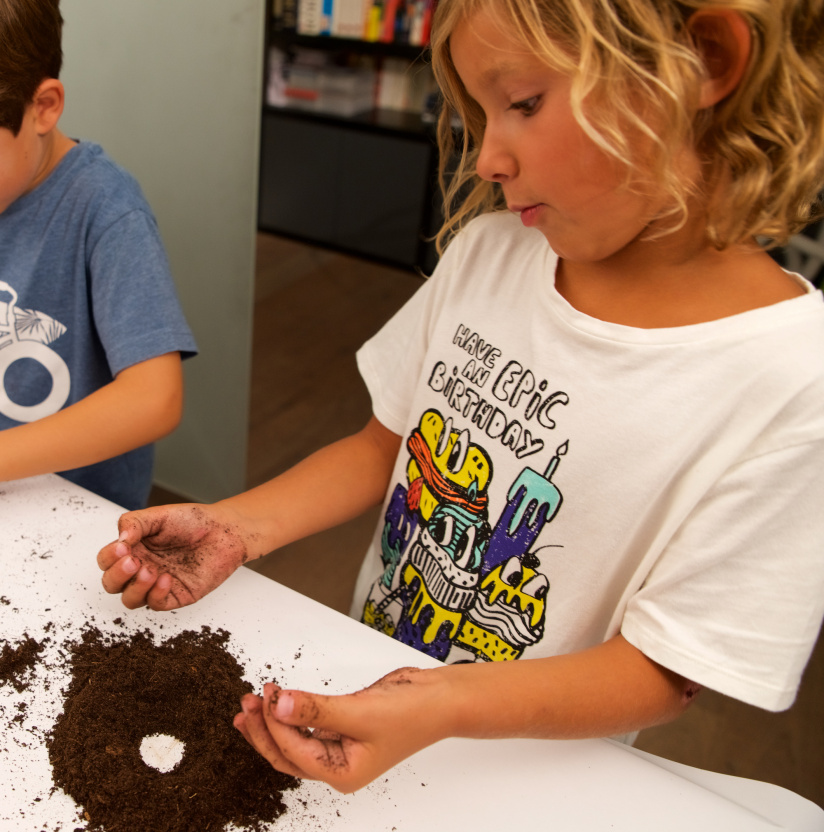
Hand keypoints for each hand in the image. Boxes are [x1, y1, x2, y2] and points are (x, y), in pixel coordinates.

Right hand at [97, 503, 252, 610]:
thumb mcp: (160, 515)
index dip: (109, 557)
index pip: (107, 561)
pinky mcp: (176, 595)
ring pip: (130, 600)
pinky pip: (156, 605)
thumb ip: (135, 523)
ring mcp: (158, 584)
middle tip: (133, 562)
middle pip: (112, 584)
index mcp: (134, 549)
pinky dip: (156, 594)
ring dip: (134, 587)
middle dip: (117, 575)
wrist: (225, 530)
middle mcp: (142, 568)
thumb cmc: (194, 521)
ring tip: (150, 570)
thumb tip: (119, 539)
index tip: (122, 547)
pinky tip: (166, 578)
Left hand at [233, 667, 447, 792]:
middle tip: (246, 703)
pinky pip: (308, 724)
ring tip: (253, 701)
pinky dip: (292, 712)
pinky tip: (279, 701)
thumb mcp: (358, 712)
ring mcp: (340, 746)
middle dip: (263, 729)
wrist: (440, 698)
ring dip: (273, 721)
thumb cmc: (411, 713)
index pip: (295, 751)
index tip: (263, 695)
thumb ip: (315, 708)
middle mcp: (338, 765)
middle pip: (286, 754)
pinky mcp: (343, 726)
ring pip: (294, 740)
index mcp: (342, 773)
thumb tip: (278, 703)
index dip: (275, 723)